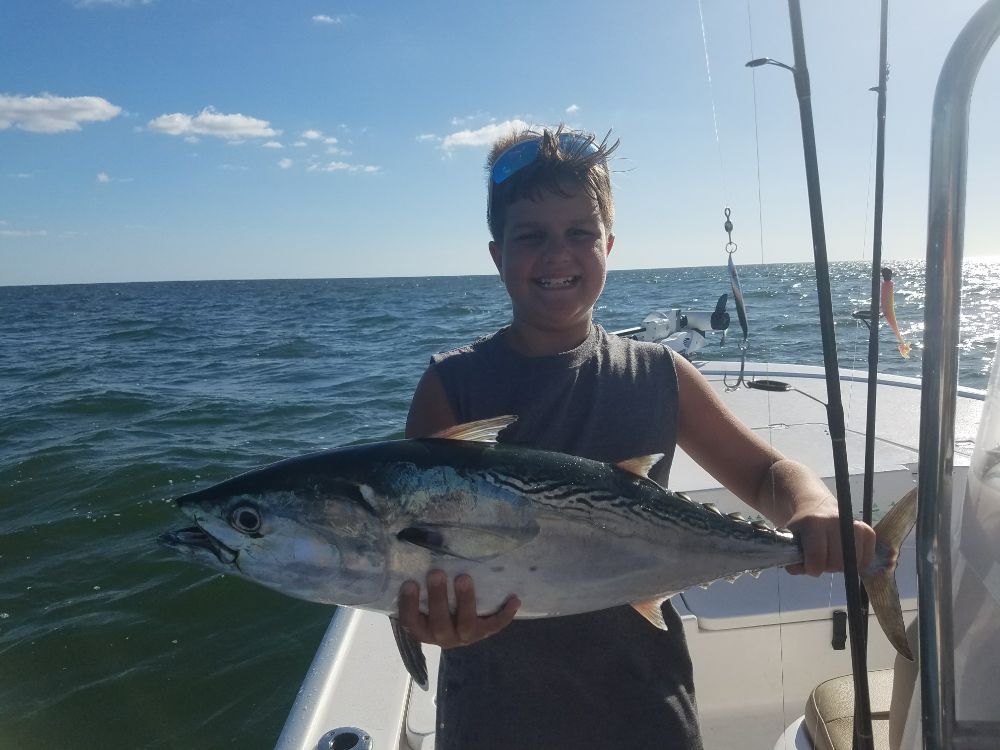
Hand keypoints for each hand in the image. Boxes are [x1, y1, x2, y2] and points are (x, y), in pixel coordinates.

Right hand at [397, 570, 520, 648]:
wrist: (456, 629)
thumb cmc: (433, 607)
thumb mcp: (421, 601)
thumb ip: (417, 587)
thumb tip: (413, 556)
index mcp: (423, 630)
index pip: (411, 622)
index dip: (409, 605)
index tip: (409, 583)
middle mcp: (442, 637)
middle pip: (439, 623)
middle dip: (438, 598)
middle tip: (436, 573)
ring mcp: (464, 637)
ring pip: (466, 624)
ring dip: (465, 601)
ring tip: (464, 578)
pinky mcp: (483, 633)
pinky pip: (494, 625)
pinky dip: (505, 614)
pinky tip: (514, 599)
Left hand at [785, 508, 875, 576]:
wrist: (817, 508)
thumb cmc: (803, 530)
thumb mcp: (790, 541)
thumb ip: (793, 561)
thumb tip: (802, 571)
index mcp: (814, 522)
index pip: (817, 557)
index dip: (812, 568)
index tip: (809, 566)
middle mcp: (836, 521)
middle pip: (837, 563)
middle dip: (827, 567)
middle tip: (822, 559)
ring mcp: (855, 524)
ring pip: (853, 562)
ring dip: (842, 566)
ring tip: (833, 556)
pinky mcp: (867, 530)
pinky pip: (867, 558)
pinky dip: (858, 563)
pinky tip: (847, 556)